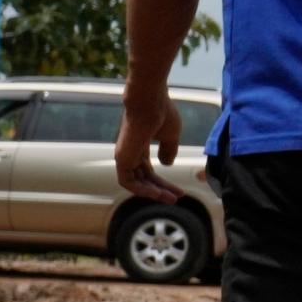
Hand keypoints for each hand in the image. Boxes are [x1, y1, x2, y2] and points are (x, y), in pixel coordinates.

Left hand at [113, 87, 187, 202]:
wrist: (149, 101)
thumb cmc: (161, 113)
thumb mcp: (171, 135)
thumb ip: (169, 150)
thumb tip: (167, 164)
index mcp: (139, 146)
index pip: (147, 171)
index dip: (163, 183)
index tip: (179, 191)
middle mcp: (130, 153)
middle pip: (143, 178)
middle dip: (160, 190)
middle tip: (176, 198)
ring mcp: (124, 156)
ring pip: (136, 182)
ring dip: (152, 193)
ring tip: (170, 199)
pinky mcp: (122, 159)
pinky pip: (128, 182)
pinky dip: (142, 190)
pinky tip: (157, 193)